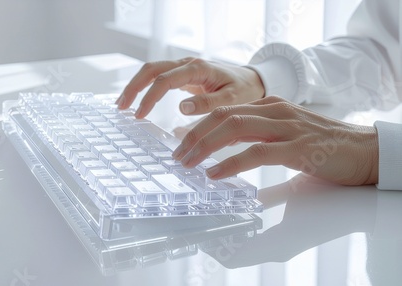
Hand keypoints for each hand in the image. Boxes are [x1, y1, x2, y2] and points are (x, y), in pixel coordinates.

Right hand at [116, 57, 264, 117]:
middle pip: (151, 70)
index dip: (149, 97)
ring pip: (152, 70)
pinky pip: (158, 76)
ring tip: (122, 104)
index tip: (139, 115)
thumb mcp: (232, 100)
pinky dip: (144, 86)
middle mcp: (187, 64)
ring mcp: (184, 67)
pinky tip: (137, 99)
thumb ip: (208, 103)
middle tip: (120, 107)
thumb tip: (181, 107)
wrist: (253, 81)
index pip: (164, 80)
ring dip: (135, 85)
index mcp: (197, 69)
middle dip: (133, 87)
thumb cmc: (244, 90)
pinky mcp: (183, 74)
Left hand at [172, 96, 378, 185]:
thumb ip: (259, 142)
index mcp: (270, 107)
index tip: (180, 139)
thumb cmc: (325, 147)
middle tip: (177, 154)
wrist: (366, 150)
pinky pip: (256, 152)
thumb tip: (230, 159)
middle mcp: (274, 111)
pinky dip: (231, 163)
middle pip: (223, 115)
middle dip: (194, 134)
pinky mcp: (297, 148)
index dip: (199, 124)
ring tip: (188, 163)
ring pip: (234, 127)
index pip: (225, 110)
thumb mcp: (285, 138)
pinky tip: (215, 173)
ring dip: (205, 145)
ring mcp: (286, 127)